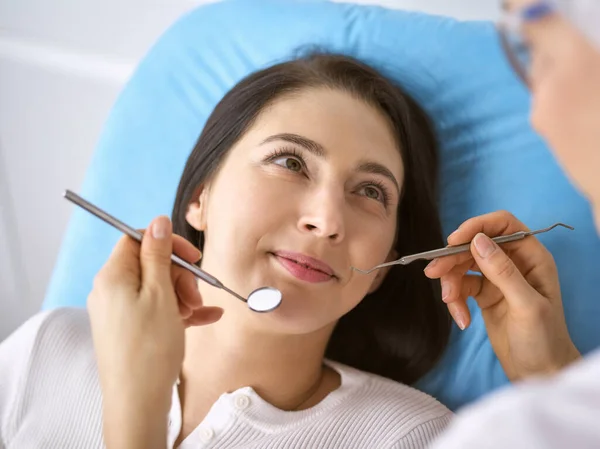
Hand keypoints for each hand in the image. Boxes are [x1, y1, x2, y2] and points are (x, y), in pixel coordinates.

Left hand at [88, 216, 222, 448]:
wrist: (137, 402)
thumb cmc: (148, 349)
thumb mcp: (160, 294)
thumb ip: (158, 255)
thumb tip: (157, 221)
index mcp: (113, 276)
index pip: (137, 240)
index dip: (167, 244)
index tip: (192, 256)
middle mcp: (111, 291)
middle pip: (150, 265)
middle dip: (179, 275)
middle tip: (195, 295)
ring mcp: (120, 311)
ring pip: (157, 288)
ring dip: (183, 295)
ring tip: (198, 312)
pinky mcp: (129, 329)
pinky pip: (157, 309)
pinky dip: (179, 311)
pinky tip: (206, 318)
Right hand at [424, 211, 579, 381]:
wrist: (539, 374)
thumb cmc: (543, 340)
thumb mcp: (526, 306)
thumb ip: (503, 271)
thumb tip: (477, 240)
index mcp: (532, 258)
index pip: (503, 225)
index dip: (477, 227)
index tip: (453, 241)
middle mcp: (514, 263)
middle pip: (475, 245)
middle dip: (453, 259)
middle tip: (433, 273)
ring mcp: (497, 278)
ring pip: (463, 265)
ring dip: (451, 283)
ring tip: (450, 304)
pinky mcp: (484, 294)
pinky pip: (461, 286)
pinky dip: (455, 301)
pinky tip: (462, 319)